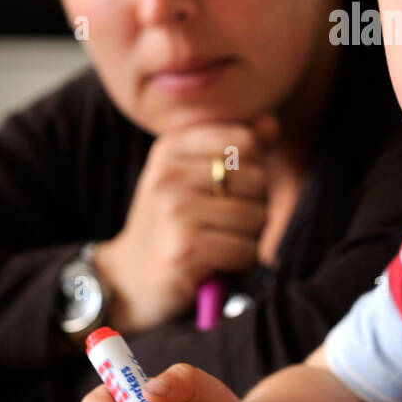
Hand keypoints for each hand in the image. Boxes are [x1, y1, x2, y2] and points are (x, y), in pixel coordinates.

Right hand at [93, 114, 278, 331]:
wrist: (130, 279)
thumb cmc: (173, 222)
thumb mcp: (194, 176)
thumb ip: (235, 148)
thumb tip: (271, 123)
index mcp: (171, 147)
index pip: (246, 141)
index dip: (253, 168)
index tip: (228, 189)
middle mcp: (168, 174)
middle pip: (257, 178)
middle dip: (255, 205)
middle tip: (225, 223)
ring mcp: (175, 211)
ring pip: (256, 215)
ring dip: (249, 237)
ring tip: (220, 241)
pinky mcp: (185, 249)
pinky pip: (246, 249)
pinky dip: (240, 261)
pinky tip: (216, 263)